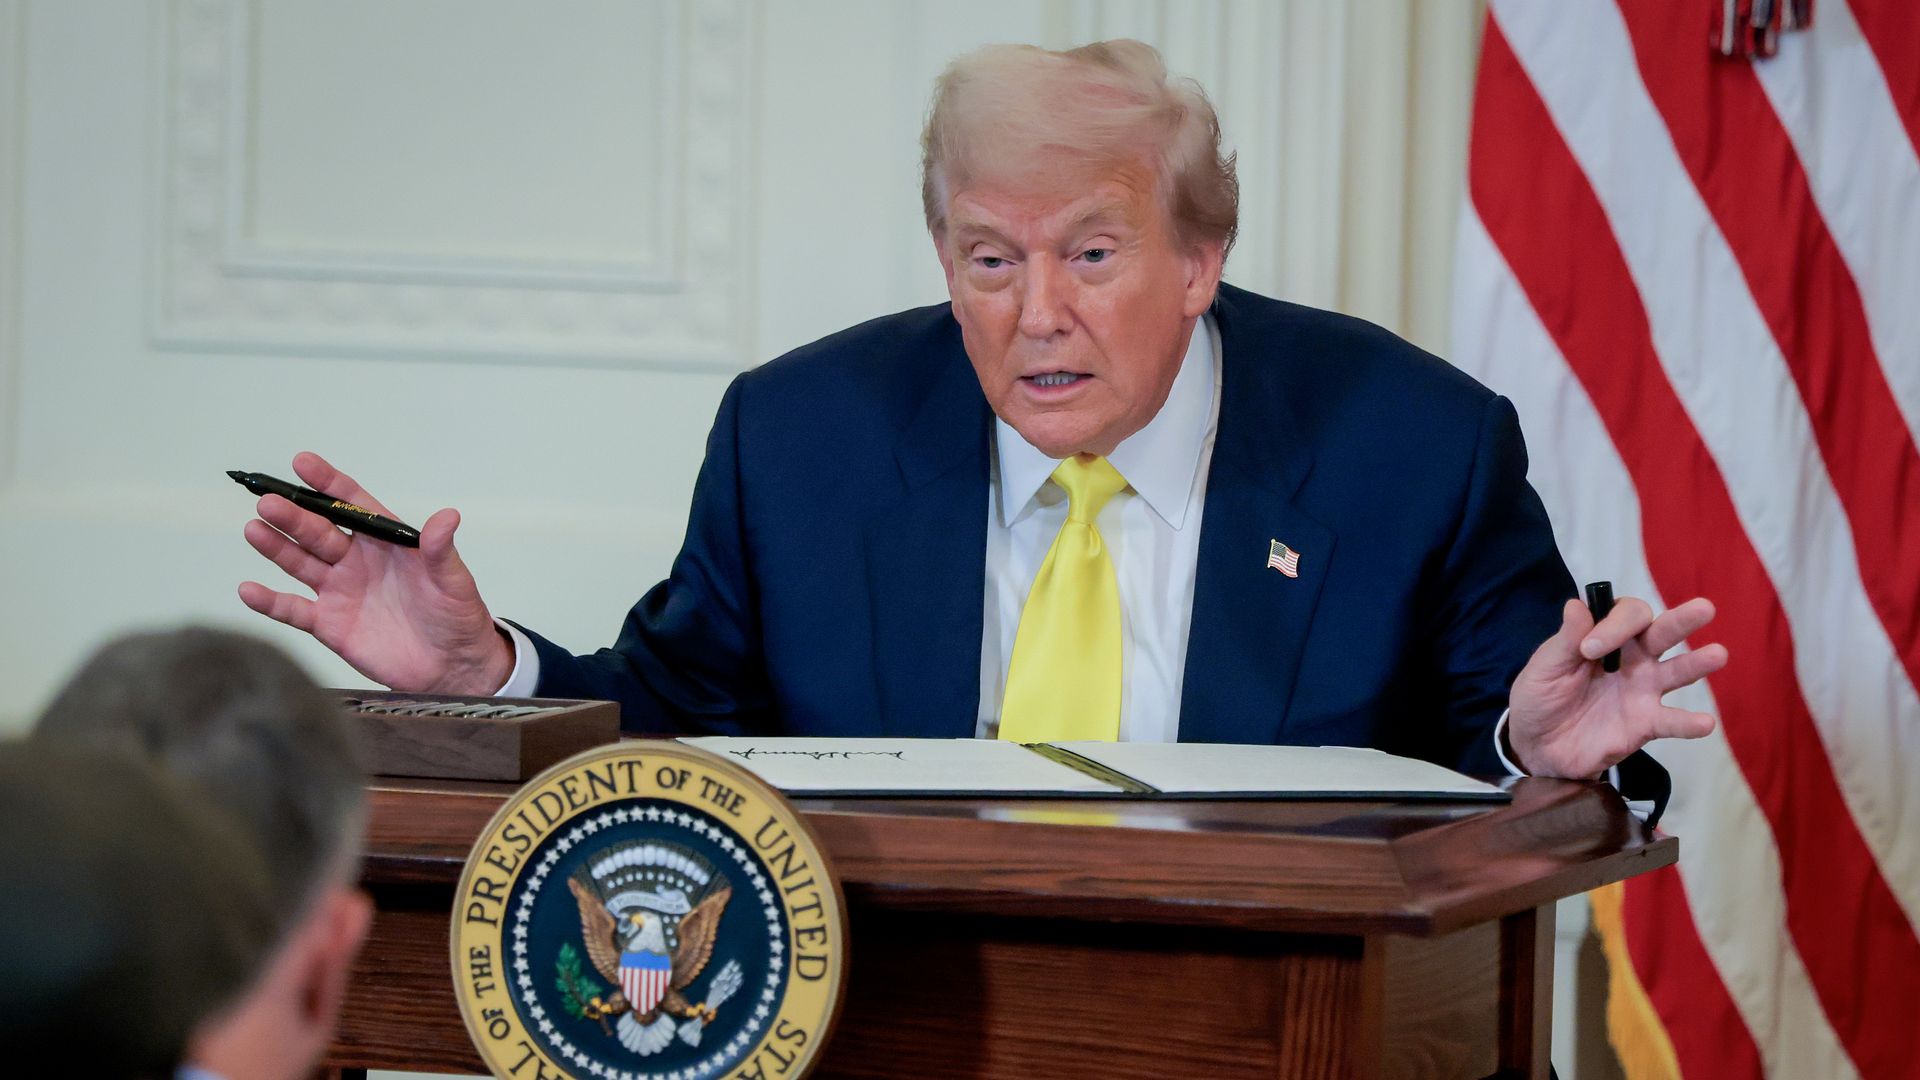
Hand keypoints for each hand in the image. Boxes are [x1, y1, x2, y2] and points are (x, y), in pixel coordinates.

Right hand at [238, 452, 512, 692]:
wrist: (452, 666)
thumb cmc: (457, 616)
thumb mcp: (453, 581)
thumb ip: (441, 550)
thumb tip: (448, 516)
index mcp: (385, 541)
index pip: (351, 505)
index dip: (327, 483)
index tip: (302, 462)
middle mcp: (357, 560)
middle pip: (318, 531)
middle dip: (294, 516)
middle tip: (269, 501)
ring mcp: (340, 590)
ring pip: (300, 562)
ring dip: (276, 546)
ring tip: (254, 528)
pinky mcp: (329, 624)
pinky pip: (293, 610)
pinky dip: (270, 602)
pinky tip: (248, 589)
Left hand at [1506, 595, 1727, 778]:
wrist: (1538, 746)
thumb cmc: (1541, 697)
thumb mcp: (1544, 667)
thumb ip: (1565, 640)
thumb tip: (1576, 604)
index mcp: (1606, 637)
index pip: (1626, 617)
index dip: (1614, 626)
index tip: (1589, 650)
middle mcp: (1633, 658)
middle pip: (1662, 633)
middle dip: (1682, 620)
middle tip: (1704, 608)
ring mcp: (1643, 690)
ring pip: (1677, 671)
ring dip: (1697, 663)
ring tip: (1718, 654)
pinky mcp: (1646, 724)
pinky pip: (1671, 721)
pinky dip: (1689, 723)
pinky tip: (1705, 723)